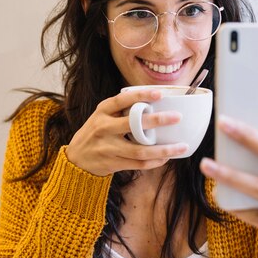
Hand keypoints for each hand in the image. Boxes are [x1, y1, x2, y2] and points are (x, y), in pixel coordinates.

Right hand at [65, 88, 187, 176]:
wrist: (76, 158)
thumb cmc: (96, 132)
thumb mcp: (102, 115)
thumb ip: (122, 109)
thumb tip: (155, 100)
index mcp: (102, 111)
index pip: (121, 100)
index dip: (140, 95)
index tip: (160, 93)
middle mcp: (103, 128)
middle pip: (133, 125)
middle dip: (157, 121)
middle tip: (177, 117)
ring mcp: (108, 148)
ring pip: (140, 150)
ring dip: (163, 149)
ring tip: (181, 147)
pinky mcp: (113, 163)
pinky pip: (138, 164)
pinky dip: (155, 161)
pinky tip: (167, 157)